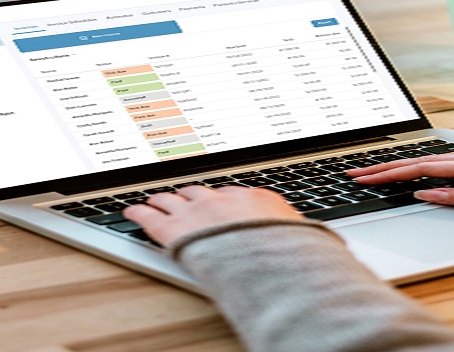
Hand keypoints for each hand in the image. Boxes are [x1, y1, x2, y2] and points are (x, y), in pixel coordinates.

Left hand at [123, 185, 300, 244]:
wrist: (266, 261)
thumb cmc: (288, 254)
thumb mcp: (304, 240)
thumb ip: (299, 236)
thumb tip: (321, 243)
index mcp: (255, 198)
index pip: (233, 195)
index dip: (222, 202)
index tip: (219, 204)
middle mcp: (223, 199)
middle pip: (200, 192)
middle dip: (191, 196)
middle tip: (184, 199)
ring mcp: (196, 211)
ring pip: (172, 199)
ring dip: (163, 201)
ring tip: (155, 200)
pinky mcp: (174, 228)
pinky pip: (150, 215)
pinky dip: (139, 212)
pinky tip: (132, 211)